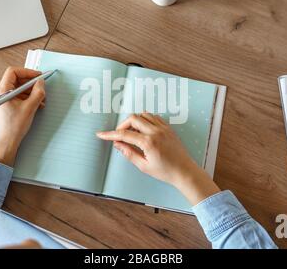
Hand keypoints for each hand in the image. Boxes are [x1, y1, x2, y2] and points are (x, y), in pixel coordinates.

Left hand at [0, 67, 45, 166]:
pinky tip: (36, 104)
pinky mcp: (4, 105)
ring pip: (17, 89)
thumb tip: (41, 83)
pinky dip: (26, 98)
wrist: (6, 143)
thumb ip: (37, 92)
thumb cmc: (14, 127)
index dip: (27, 72)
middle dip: (30, 84)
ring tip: (41, 99)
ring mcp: (0, 100)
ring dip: (30, 92)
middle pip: (16, 80)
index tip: (38, 76)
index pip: (13, 72)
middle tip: (41, 87)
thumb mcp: (30, 108)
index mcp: (1, 91)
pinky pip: (16, 96)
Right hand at [97, 113, 219, 204]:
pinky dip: (145, 119)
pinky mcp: (168, 128)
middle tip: (119, 135)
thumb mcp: (144, 166)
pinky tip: (143, 129)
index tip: (101, 134)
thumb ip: (129, 153)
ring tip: (132, 133)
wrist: (184, 171)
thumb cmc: (166, 172)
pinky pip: (154, 117)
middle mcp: (156, 132)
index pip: (124, 134)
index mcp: (149, 143)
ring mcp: (163, 128)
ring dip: (134, 121)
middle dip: (122, 125)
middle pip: (133, 119)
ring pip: (143, 114)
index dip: (110, 134)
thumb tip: (118, 144)